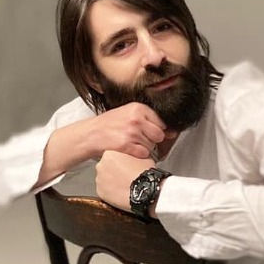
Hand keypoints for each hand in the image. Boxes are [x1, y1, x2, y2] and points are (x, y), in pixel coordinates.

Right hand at [35, 102, 175, 186]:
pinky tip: (129, 150)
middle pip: (159, 135)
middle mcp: (137, 118)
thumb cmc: (110, 124)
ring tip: (131, 144)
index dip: (156, 130)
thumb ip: (149, 120)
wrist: (91, 134)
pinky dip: (139, 155)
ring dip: (144, 148)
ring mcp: (132, 132)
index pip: (161, 122)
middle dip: (152, 140)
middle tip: (139, 140)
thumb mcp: (128, 114)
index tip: (148, 133)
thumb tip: (172, 132)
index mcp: (138, 108)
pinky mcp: (127, 145)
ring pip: (151, 145)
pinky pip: (144, 153)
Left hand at [95, 150, 154, 211]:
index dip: (121, 161)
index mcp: (109, 154)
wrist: (145, 191)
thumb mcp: (144, 157)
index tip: (128, 165)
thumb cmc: (145, 174)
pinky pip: (105, 191)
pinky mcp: (100, 193)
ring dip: (113, 182)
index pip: (112, 155)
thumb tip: (136, 158)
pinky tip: (122, 193)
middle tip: (127, 175)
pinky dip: (111, 192)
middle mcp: (100, 166)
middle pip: (106, 167)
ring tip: (125, 185)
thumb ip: (135, 156)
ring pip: (105, 180)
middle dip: (115, 171)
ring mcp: (99, 180)